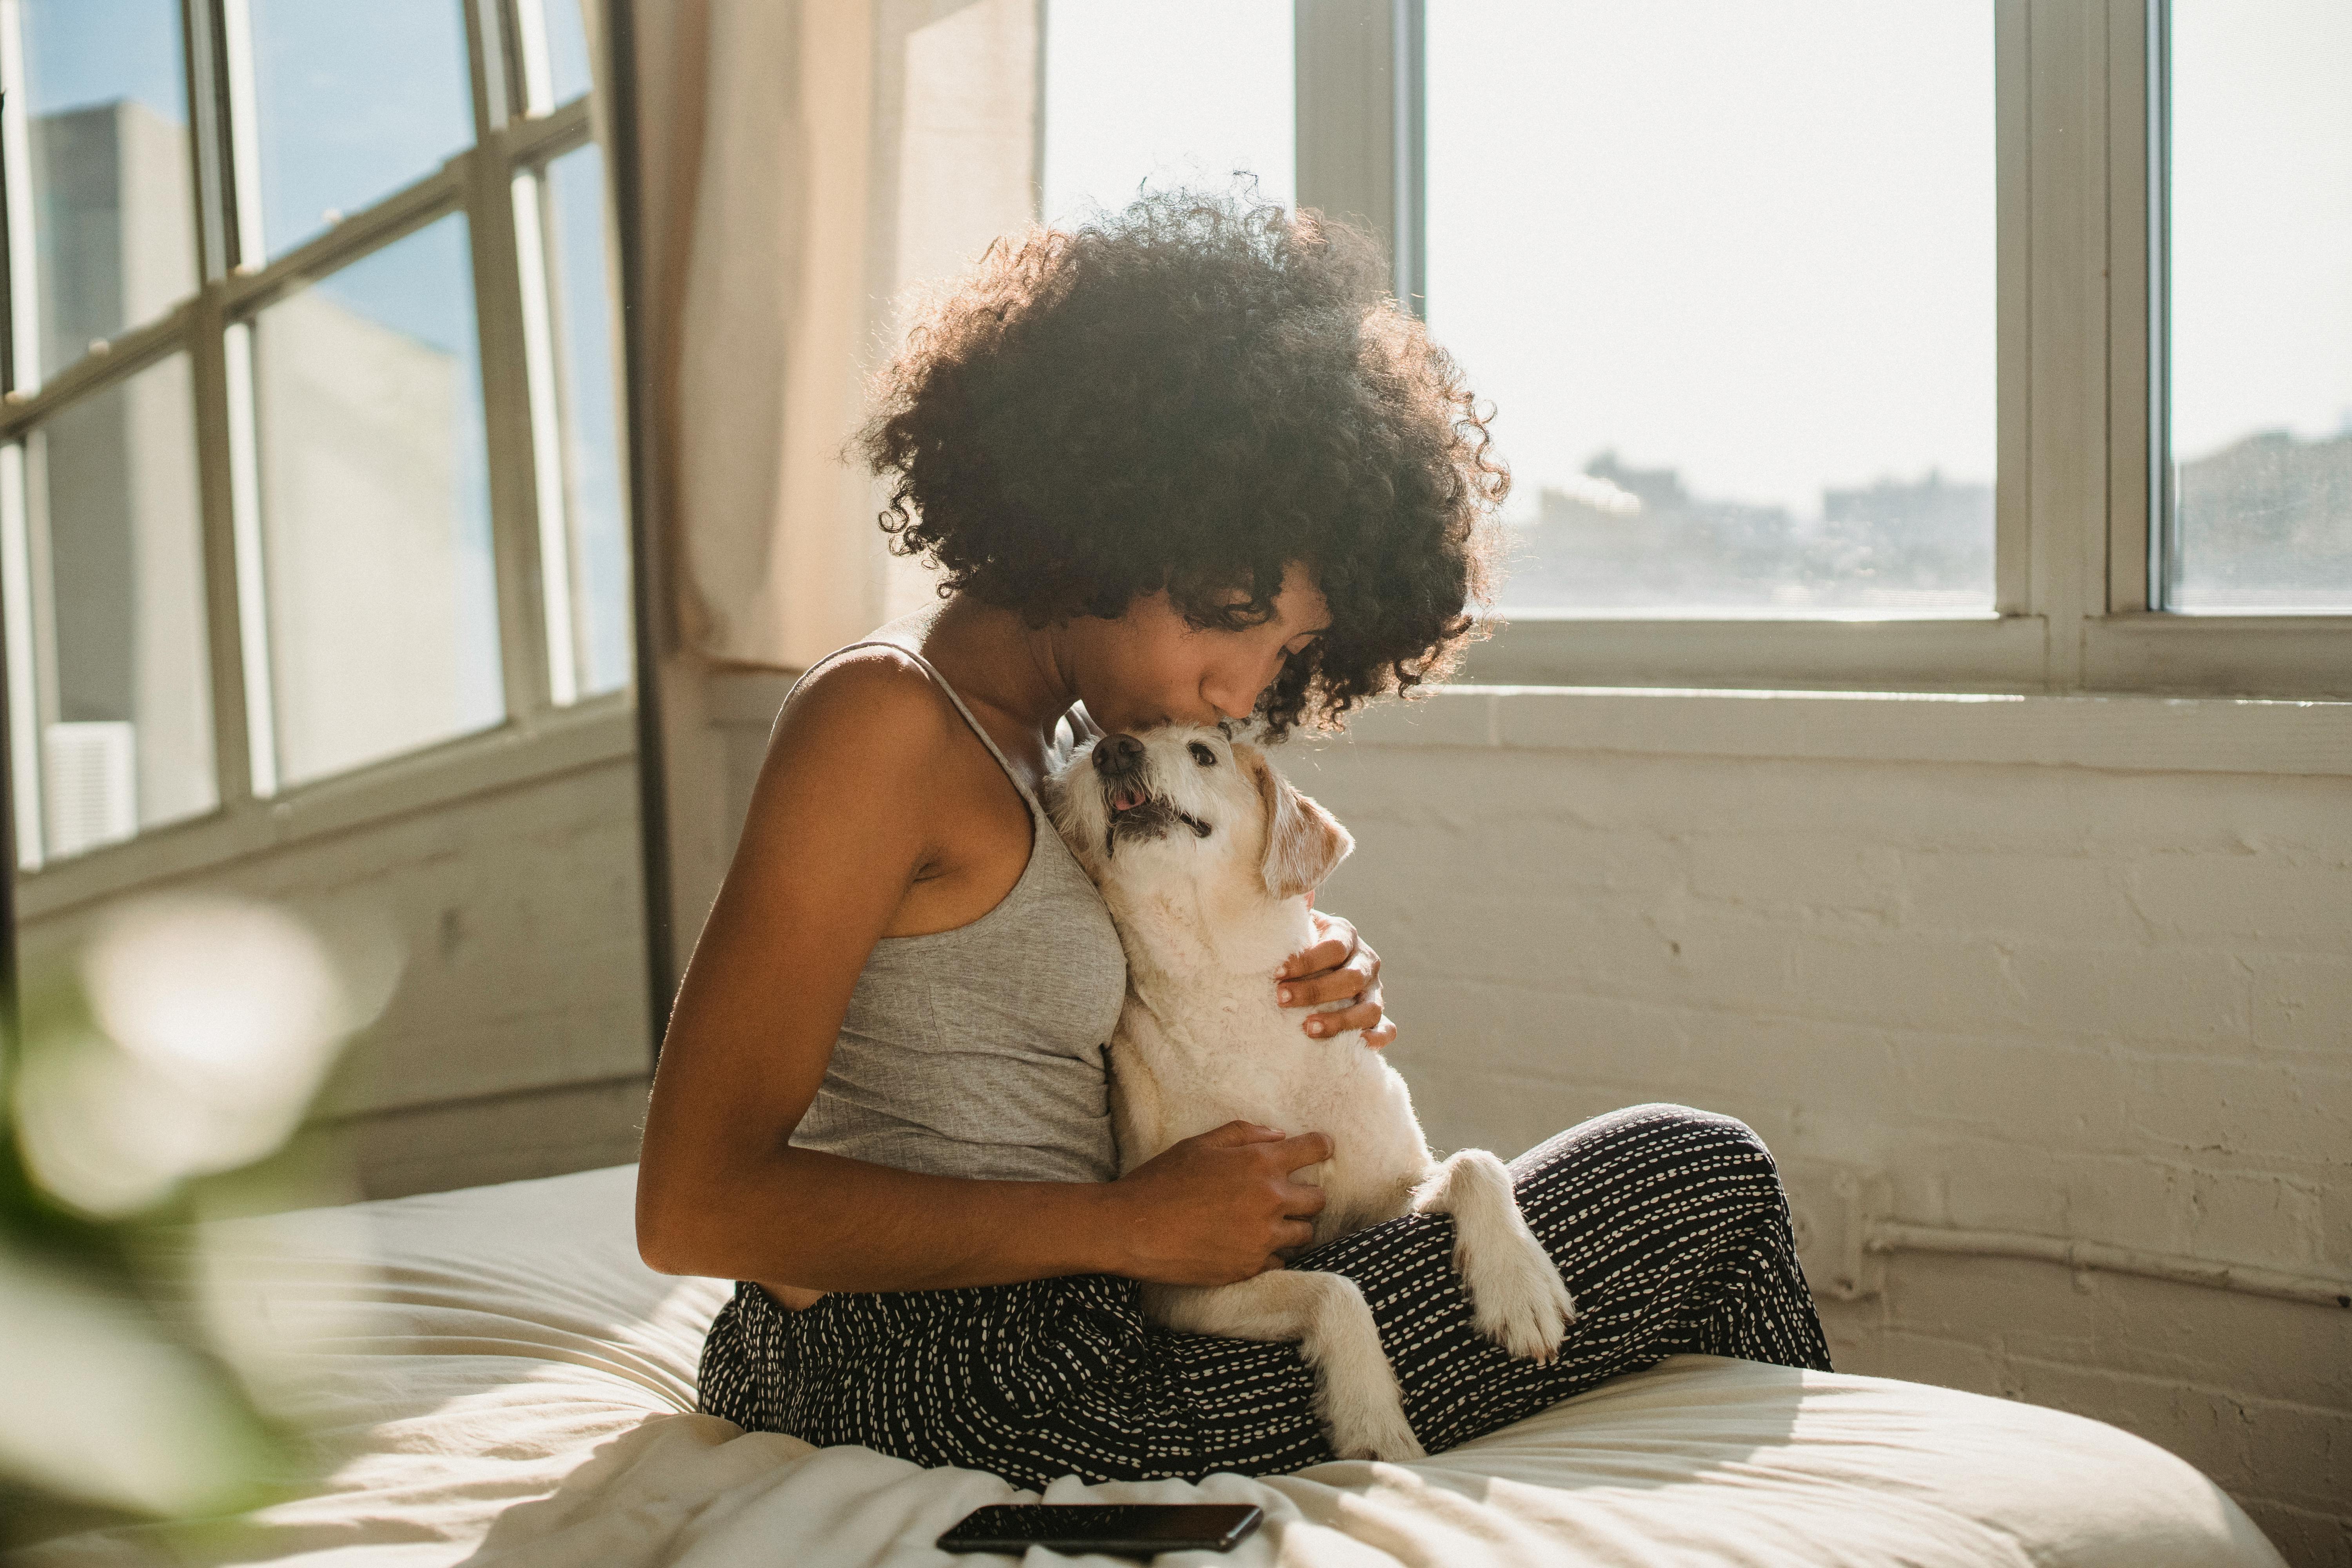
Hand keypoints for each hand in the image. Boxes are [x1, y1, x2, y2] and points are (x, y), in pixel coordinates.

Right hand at [1111, 1122, 1332, 1284]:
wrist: (1133, 1228)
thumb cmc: (1163, 1180)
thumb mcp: (1200, 1144)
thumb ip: (1244, 1134)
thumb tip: (1278, 1135)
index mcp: (1260, 1163)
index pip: (1313, 1149)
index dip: (1323, 1146)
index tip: (1324, 1148)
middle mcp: (1270, 1200)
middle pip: (1318, 1200)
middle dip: (1308, 1194)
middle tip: (1290, 1194)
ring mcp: (1263, 1237)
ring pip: (1304, 1234)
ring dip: (1293, 1226)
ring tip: (1271, 1223)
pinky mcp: (1250, 1267)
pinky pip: (1281, 1262)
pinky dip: (1272, 1253)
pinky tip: (1251, 1245)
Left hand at [1277, 909, 1393, 1047]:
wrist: (1314, 964)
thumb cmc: (1299, 944)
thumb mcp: (1297, 925)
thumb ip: (1297, 911)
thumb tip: (1301, 889)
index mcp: (1346, 935)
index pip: (1334, 948)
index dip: (1306, 961)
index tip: (1278, 972)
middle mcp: (1365, 961)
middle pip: (1349, 979)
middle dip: (1314, 991)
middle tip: (1280, 999)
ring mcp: (1375, 989)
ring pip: (1369, 1007)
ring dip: (1340, 1020)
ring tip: (1308, 1029)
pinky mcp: (1377, 1014)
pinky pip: (1387, 1028)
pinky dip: (1376, 1037)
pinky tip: (1358, 1045)